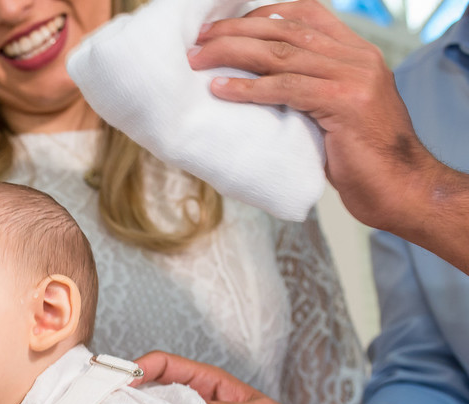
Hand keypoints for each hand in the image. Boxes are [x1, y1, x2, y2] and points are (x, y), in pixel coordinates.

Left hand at [187, 0, 429, 233]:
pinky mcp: (345, 103)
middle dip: (237, 31)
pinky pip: (286, 88)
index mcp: (357, 53)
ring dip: (233, 53)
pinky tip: (220, 89)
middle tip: (200, 40)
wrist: (401, 188)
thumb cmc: (363, 160)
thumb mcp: (336, 113)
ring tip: (200, 60)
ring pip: (282, 54)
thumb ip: (310, 90)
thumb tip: (260, 85)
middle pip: (286, 30)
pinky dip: (248, 88)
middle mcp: (358, 58)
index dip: (263, 14)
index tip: (226, 26)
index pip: (307, 14)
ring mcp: (354, 77)